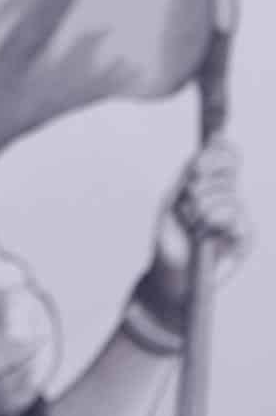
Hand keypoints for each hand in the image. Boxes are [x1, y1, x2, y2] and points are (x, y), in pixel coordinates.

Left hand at [143, 137, 250, 309]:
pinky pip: (235, 216)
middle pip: (231, 167)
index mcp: (211, 186)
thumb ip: (192, 173)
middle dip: (205, 175)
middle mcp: (229, 199)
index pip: (229, 157)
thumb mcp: (174, 199)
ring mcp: (239, 217)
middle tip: (188, 193)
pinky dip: (214, 219)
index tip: (199, 158)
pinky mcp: (246, 236)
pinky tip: (203, 231)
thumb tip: (212, 142)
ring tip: (191, 222)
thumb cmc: (170, 238)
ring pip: (228, 193)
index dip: (220, 150)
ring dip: (202, 204)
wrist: (171, 273)